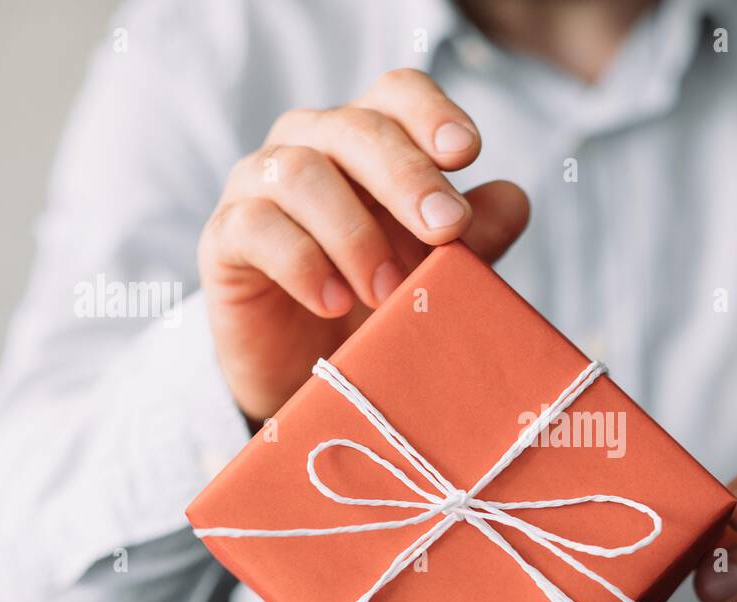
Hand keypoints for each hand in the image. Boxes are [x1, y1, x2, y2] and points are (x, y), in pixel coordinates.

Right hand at [198, 68, 529, 424]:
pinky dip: (302, 264)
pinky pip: (256, 228)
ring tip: (389, 292)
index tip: (467, 152)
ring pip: (300, 172)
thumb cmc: (378, 304)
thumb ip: (475, 238)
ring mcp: (259, 186)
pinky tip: (335, 301)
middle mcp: (310, 146)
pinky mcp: (225, 238)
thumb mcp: (438, 272)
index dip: (431, 113)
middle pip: (355, 128)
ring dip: (355, 233)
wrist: (313, 372)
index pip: (396, 94)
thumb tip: (512, 199)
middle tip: (446, 229)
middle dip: (407, 176)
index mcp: (368, 141)